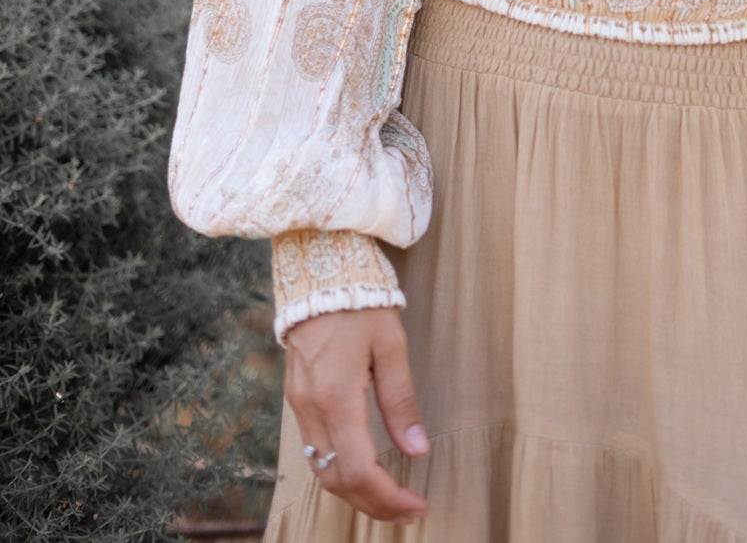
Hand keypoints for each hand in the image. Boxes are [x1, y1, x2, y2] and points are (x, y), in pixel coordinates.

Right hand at [283, 306, 429, 524]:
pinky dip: (338, 470)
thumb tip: (417, 451)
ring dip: (354, 492)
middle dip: (373, 504)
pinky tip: (363, 469)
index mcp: (336, 396)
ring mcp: (298, 404)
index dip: (388, 498)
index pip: (358, 471)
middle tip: (409, 510)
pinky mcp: (296, 397)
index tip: (417, 505)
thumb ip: (401, 400)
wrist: (319, 269)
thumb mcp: (391, 344)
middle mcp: (310, 407)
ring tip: (390, 497)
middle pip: (336, 481)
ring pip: (320, 470)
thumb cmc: (362, 301)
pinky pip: (313, 449)